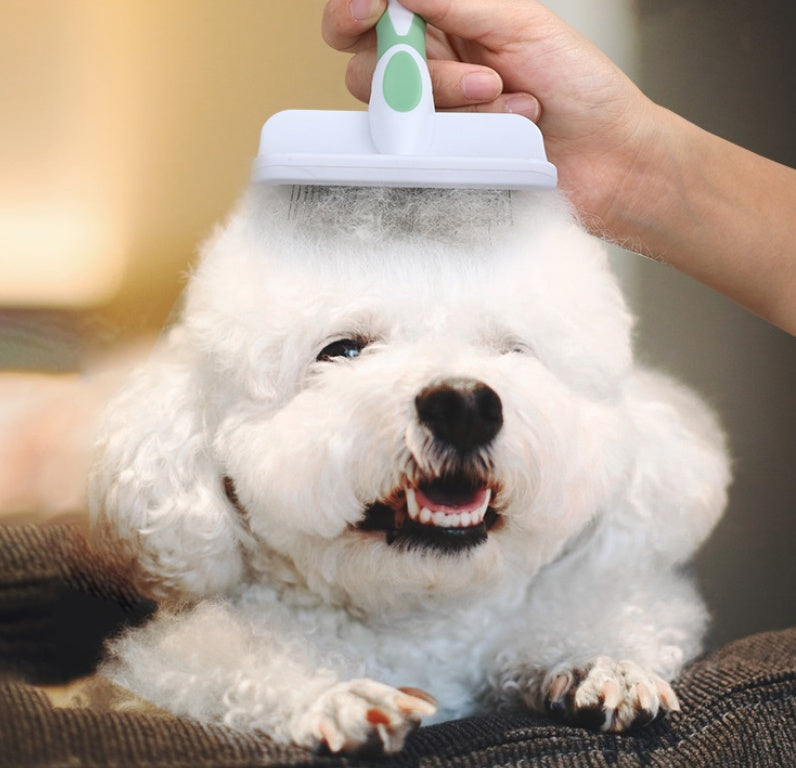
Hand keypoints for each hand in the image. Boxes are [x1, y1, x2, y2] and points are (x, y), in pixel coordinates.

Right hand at [322, 0, 660, 231]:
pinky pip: (421, 148)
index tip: (372, 8)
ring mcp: (434, 119)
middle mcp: (430, 68)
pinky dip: (467, 131)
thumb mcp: (519, 23)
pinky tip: (510, 127)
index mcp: (446, 22)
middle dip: (408, 65)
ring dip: (453, 96)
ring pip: (395, 107)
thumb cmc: (578, 85)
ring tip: (507, 95)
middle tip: (468, 70)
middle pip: (365, 65)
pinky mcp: (442, 162)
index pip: (375, 11)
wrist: (607, 156)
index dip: (356, 9)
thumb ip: (455, 2)